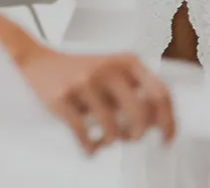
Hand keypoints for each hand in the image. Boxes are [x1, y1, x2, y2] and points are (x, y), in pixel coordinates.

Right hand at [18, 48, 175, 155]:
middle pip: (140, 113)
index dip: (168, 120)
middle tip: (132, 138)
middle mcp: (108, 70)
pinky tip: (91, 146)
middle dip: (138, 134)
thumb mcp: (114, 72)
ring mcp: (84, 83)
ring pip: (112, 129)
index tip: (167, 137)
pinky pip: (84, 134)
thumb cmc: (84, 71)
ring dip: (112, 141)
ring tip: (106, 138)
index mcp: (126, 62)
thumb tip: (161, 123)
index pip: (160, 93)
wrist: (41, 62)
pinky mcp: (63, 98)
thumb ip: (137, 91)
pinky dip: (90, 147)